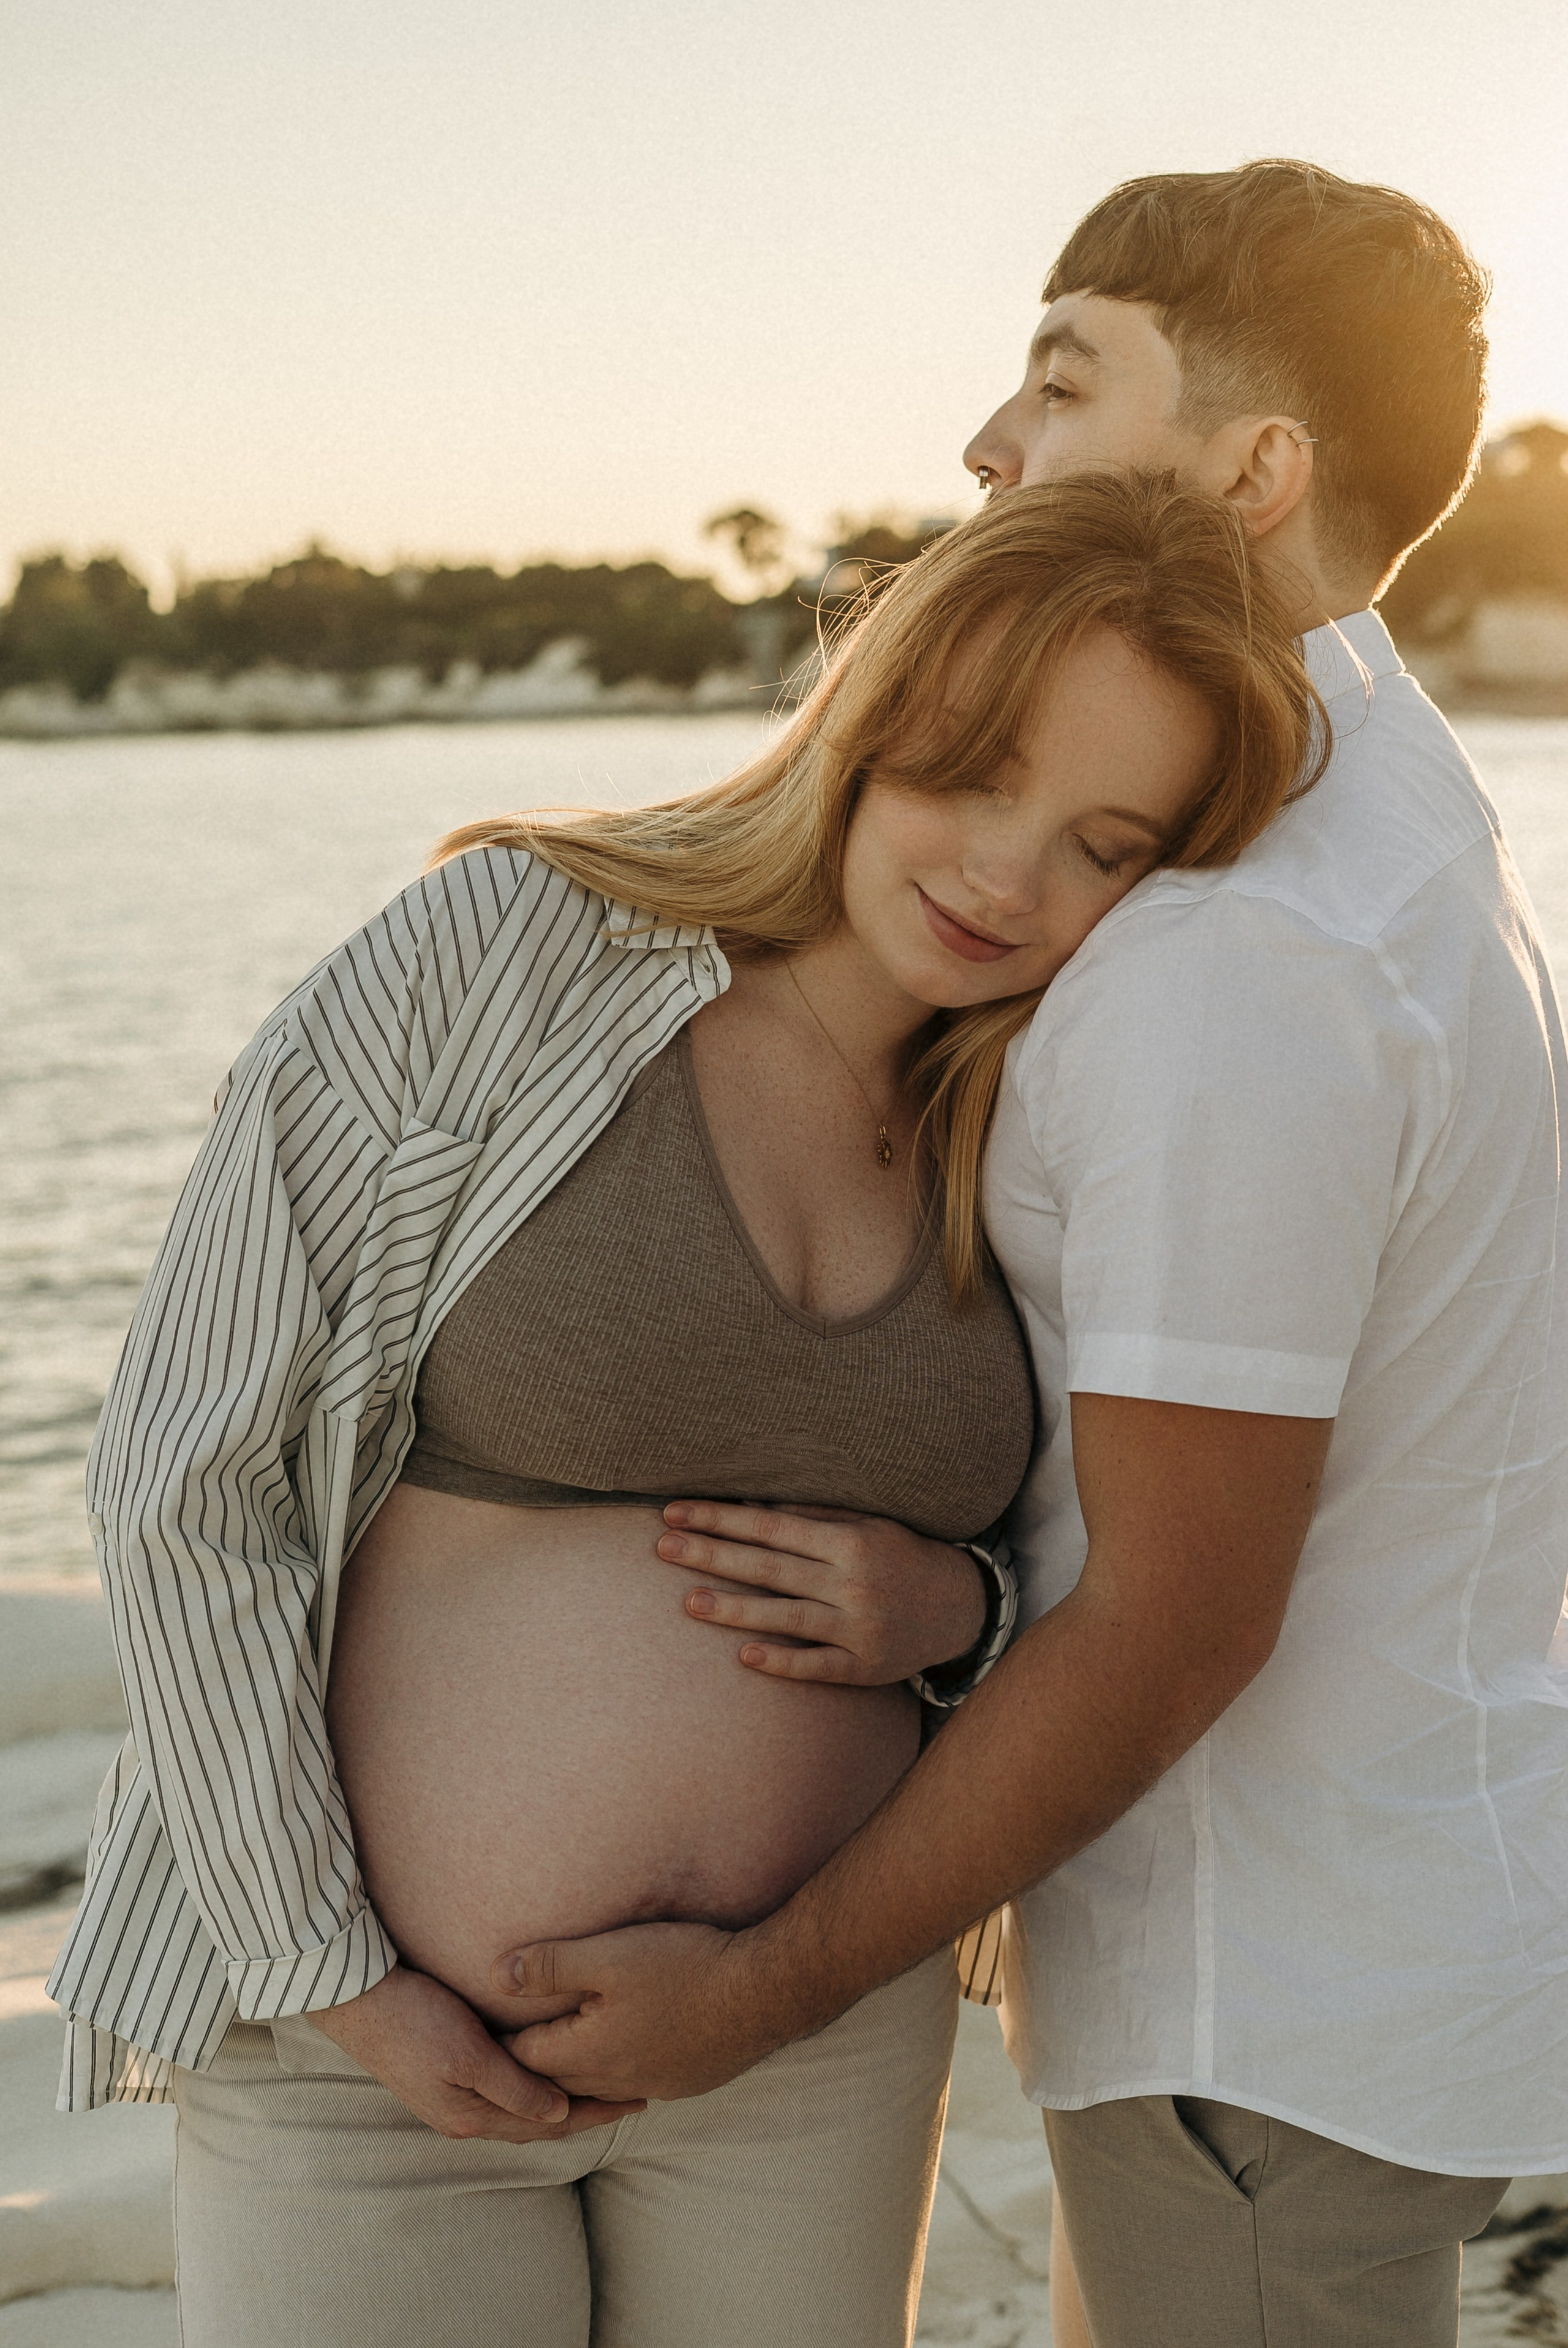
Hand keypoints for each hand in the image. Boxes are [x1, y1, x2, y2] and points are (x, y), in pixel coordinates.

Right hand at [305, 1963, 645, 2140]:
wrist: (356, 1999)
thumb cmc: (412, 2019)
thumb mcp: (467, 2055)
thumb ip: (513, 2086)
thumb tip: (559, 2113)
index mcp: (472, 2117)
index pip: (549, 2124)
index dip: (594, 2113)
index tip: (636, 2100)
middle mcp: (465, 2115)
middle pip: (539, 2121)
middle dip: (585, 2111)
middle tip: (631, 2097)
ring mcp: (452, 2097)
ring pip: (522, 2108)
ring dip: (560, 2101)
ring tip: (599, 2089)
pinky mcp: (444, 2073)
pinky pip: (504, 2091)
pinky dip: (534, 2088)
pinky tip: (547, 2074)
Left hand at [488, 1921, 788, 2103]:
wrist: (762, 1993)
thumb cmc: (684, 1965)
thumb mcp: (610, 1953)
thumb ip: (550, 1966)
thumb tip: (494, 1975)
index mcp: (589, 2051)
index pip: (523, 2057)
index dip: (496, 2042)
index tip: (474, 2031)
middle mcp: (615, 2079)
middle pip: (555, 2081)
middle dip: (527, 2068)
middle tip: (502, 2052)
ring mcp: (653, 2084)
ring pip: (595, 2088)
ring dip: (571, 2075)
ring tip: (555, 2057)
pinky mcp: (684, 2081)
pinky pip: (633, 2086)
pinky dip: (613, 2075)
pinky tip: (620, 2055)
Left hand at [656, 1501, 986, 1682]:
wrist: (960, 1606)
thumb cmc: (900, 1556)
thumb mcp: (866, 1524)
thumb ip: (813, 1518)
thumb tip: (752, 1510)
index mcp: (848, 1540)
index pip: (769, 1528)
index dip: (720, 1519)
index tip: (675, 1512)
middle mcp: (852, 1583)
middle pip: (769, 1569)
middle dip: (712, 1555)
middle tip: (662, 1547)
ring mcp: (858, 1627)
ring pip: (787, 1617)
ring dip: (735, 1610)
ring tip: (688, 1602)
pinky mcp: (864, 1667)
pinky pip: (817, 1666)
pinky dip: (782, 1661)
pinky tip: (744, 1656)